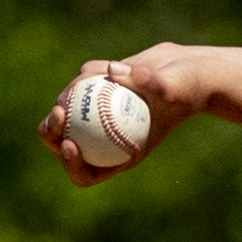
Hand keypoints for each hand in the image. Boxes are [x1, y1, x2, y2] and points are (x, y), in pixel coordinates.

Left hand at [37, 44, 203, 188]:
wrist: (189, 70)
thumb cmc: (186, 88)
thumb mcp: (174, 88)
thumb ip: (151, 83)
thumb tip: (118, 72)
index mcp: (118, 156)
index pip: (86, 174)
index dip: (71, 165)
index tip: (71, 143)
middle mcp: (103, 139)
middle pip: (63, 145)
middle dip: (52, 132)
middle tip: (59, 113)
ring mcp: (96, 115)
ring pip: (66, 113)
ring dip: (68, 98)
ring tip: (79, 84)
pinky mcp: (96, 89)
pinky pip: (81, 82)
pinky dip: (89, 74)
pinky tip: (105, 67)